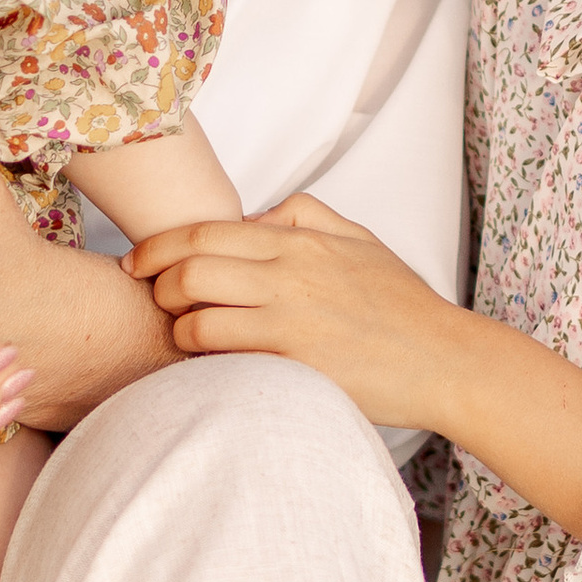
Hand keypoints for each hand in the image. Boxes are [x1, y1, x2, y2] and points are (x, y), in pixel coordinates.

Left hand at [125, 192, 465, 432]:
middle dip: (158, 289)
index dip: (156, 248)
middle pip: (189, 272)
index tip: (137, 264)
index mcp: (299, 242)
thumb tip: (254, 216)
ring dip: (178, 331)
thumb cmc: (402, 305)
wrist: (445, 360)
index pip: (203, 234)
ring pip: (198, 320)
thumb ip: (304, 215)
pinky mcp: (295, 366)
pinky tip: (210, 367)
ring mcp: (291, 323)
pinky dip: (205, 364)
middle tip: (159, 304)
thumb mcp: (358, 239)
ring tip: (185, 339)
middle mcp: (289, 277)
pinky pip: (227, 361)